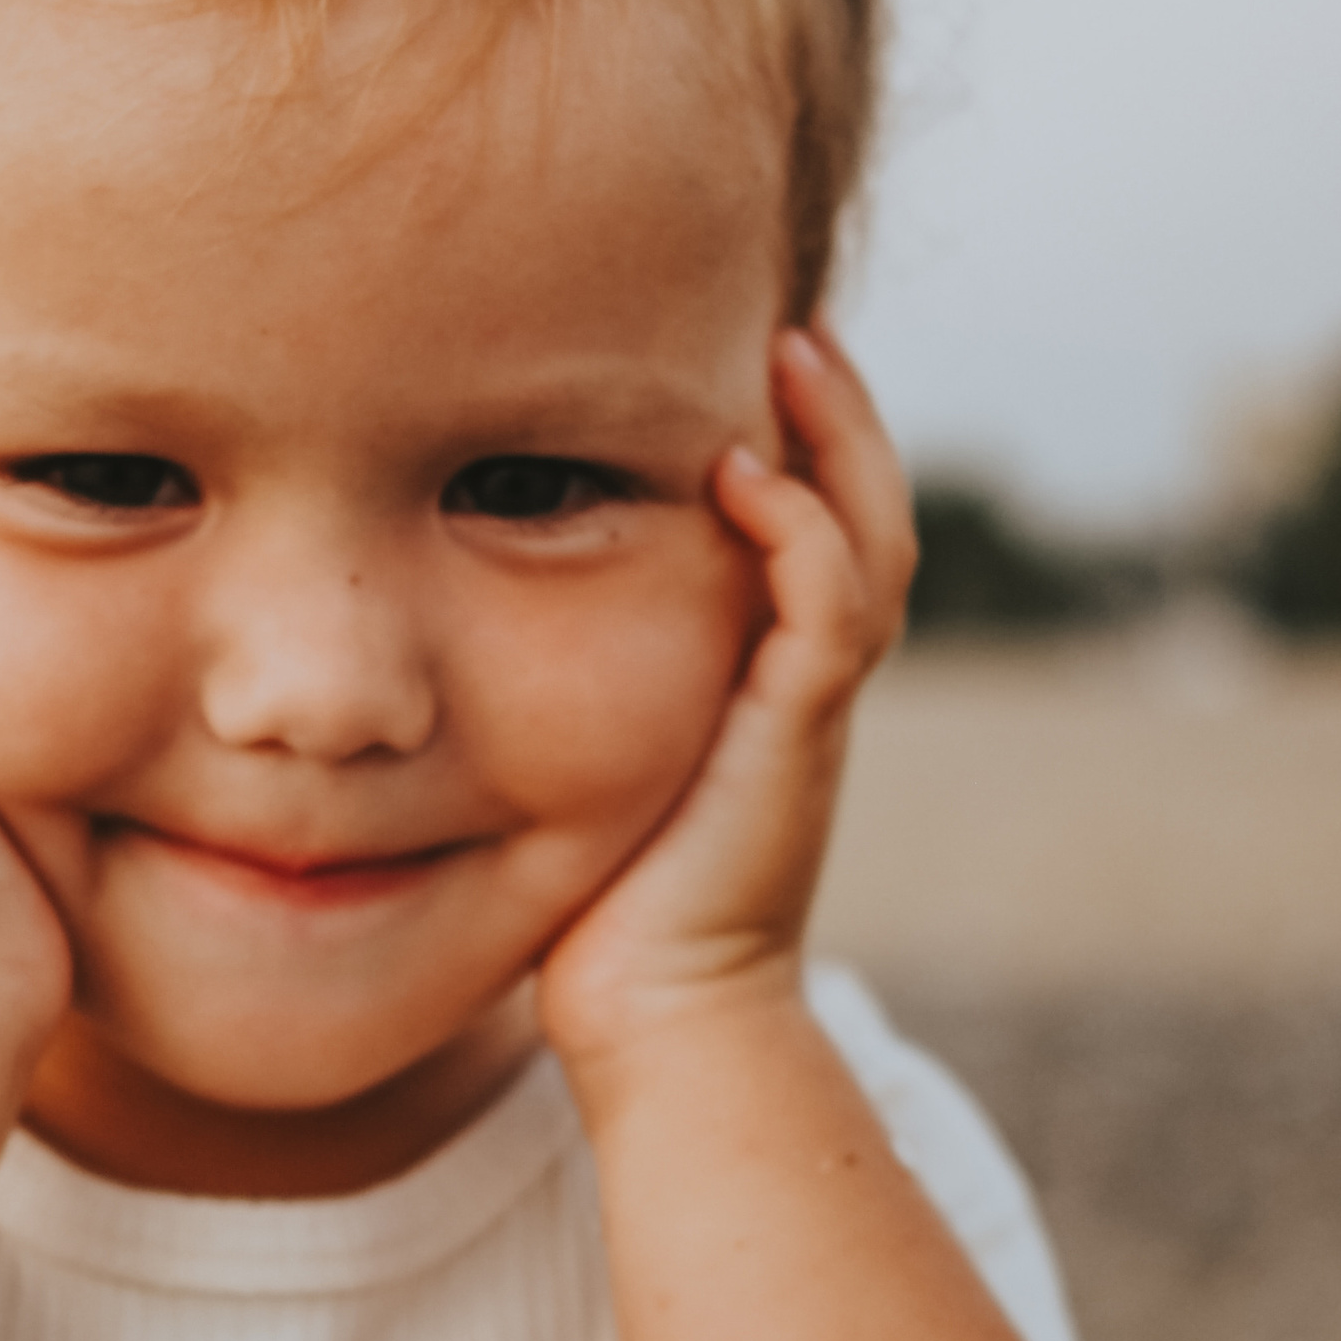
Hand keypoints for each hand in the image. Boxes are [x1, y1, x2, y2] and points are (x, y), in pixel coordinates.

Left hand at [536, 326, 914, 1071]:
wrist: (654, 1019)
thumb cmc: (602, 911)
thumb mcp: (589, 768)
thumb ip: (574, 692)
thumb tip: (472, 627)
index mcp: (769, 686)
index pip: (815, 534)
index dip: (802, 446)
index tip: (750, 355)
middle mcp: (806, 690)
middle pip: (866, 517)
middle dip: (840, 415)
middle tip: (792, 321)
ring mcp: (809, 716)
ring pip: (868, 546)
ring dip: (836, 444)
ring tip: (791, 348)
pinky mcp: (794, 745)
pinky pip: (827, 617)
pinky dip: (801, 538)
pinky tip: (745, 475)